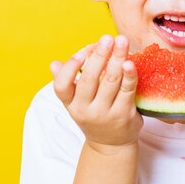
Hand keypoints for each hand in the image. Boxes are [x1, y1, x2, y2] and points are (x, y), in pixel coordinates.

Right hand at [51, 35, 142, 153]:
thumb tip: (54, 63)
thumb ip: (67, 83)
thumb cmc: (93, 115)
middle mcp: (84, 110)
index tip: (81, 52)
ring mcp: (105, 114)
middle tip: (107, 38)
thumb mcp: (76, 103)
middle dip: (99, 56)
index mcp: (70, 104)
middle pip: (89, 80)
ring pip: (110, 81)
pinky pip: (127, 91)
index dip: (69, 68)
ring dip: (117, 58)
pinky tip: (130, 62)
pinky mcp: (124, 115)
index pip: (61, 86)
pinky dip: (129, 75)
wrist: (111, 145)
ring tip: (122, 41)